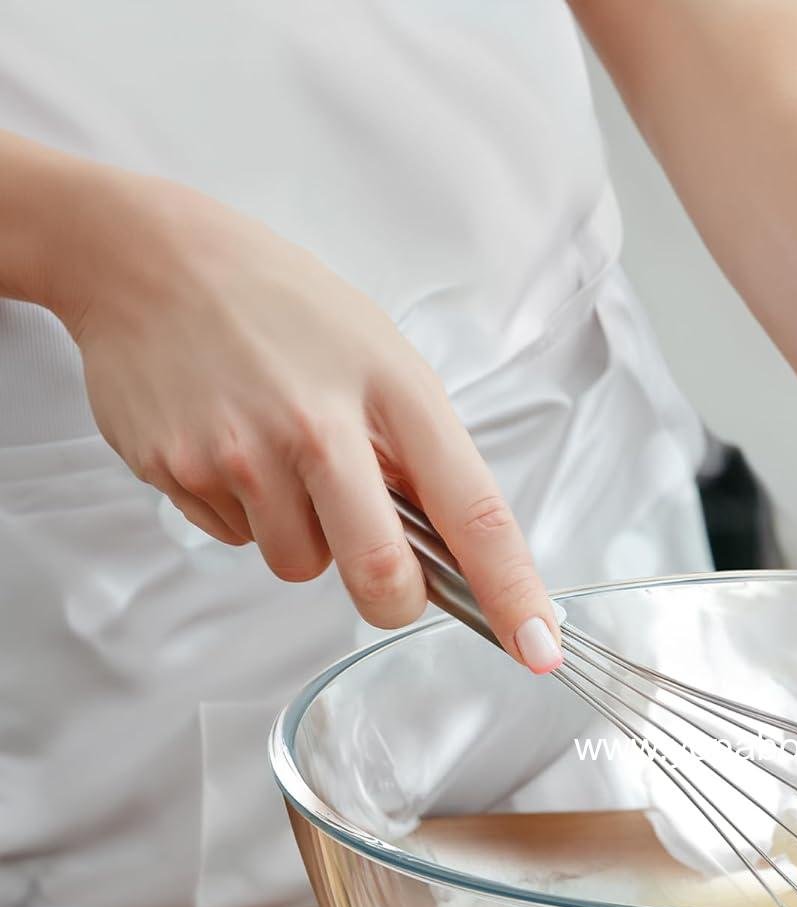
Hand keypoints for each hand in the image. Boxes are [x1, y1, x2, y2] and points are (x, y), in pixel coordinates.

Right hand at [49, 164, 561, 670]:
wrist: (146, 258)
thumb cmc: (284, 310)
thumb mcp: (380, 358)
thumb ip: (418, 454)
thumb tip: (454, 553)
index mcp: (394, 393)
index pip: (474, 512)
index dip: (511, 592)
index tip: (539, 648)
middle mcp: (319, 427)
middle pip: (381, 576)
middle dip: (395, 600)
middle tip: (390, 578)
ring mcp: (243, 452)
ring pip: (300, 566)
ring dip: (305, 539)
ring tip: (282, 461)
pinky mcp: (179, 472)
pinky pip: (236, 540)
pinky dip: (245, 514)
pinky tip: (232, 449)